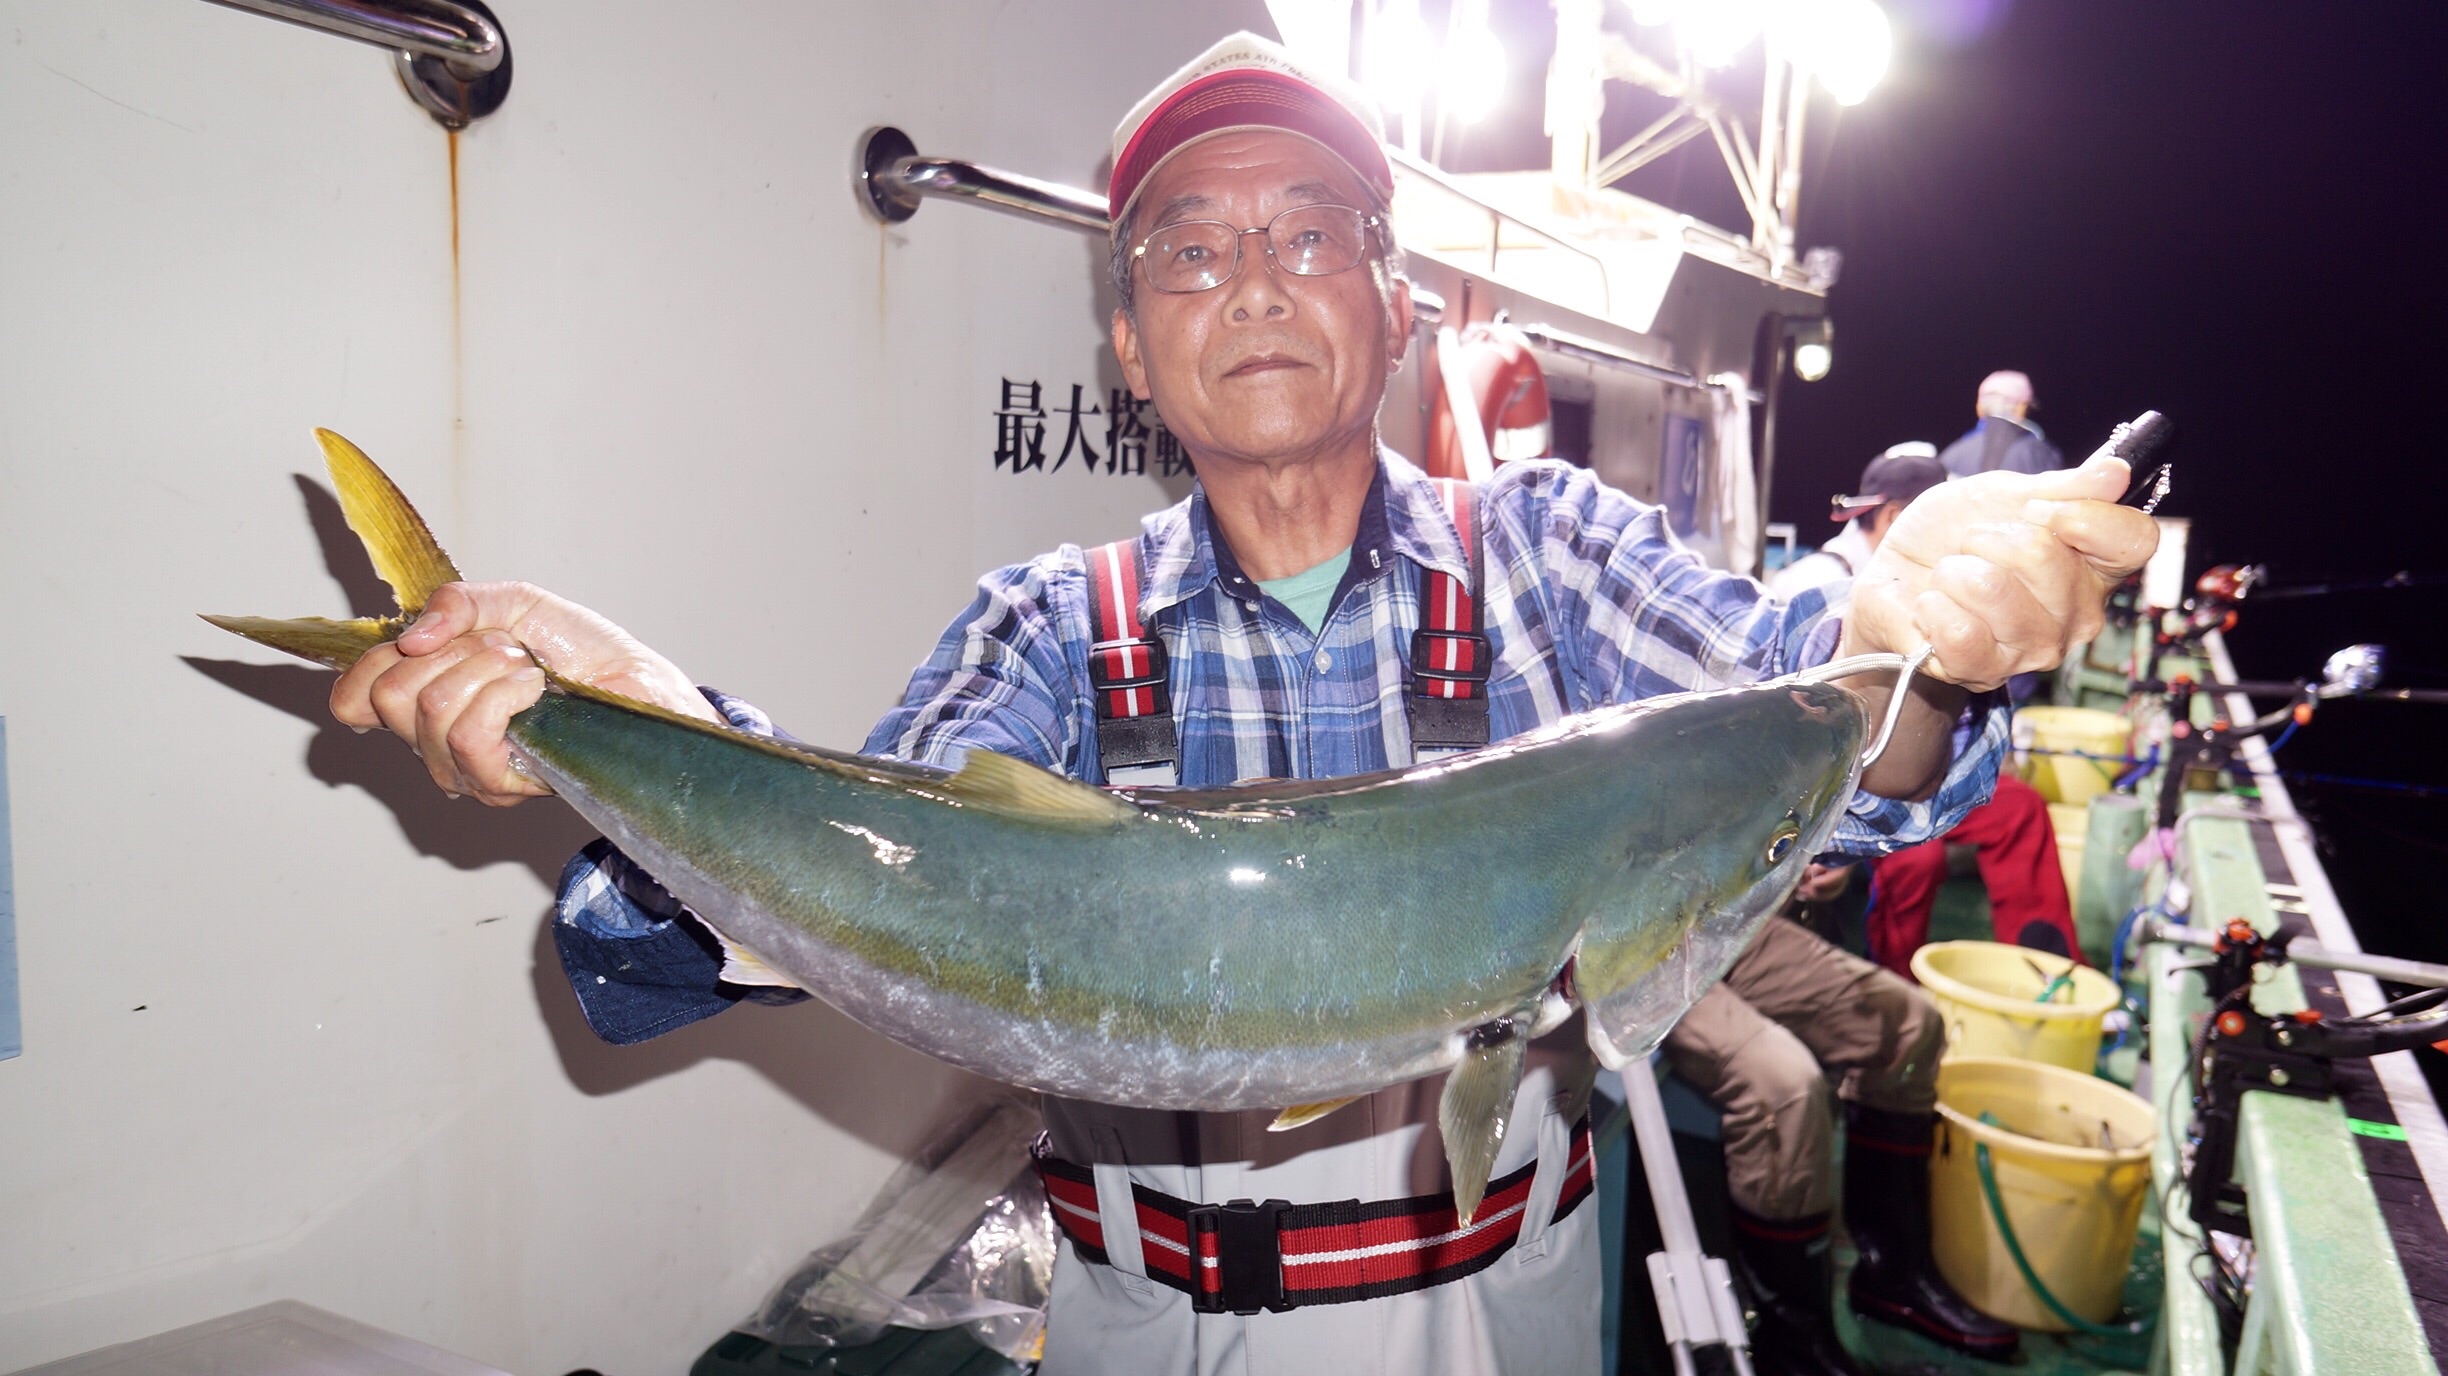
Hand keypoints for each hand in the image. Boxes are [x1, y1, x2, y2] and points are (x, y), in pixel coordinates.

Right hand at [329, 581, 716, 805]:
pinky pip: (469, 733)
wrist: (640, 685)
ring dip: (490, 670)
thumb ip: (456, 603)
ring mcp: (464, 768)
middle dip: (454, 652)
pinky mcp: (498, 785)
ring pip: (432, 710)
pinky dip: (506, 695)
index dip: (374, 665)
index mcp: (427, 696)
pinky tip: (537, 691)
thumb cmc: (582, 652)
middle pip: (389, 696)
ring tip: (531, 672)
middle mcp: (434, 741)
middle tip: (505, 650)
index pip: (354, 698)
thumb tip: (410, 639)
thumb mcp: (514, 604)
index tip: (426, 642)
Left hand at [1841, 452, 2160, 691]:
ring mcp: (2032, 649)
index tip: (2034, 507)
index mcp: (2094, 565)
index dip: (2082, 515)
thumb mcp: (2003, 494)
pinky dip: (1932, 607)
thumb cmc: (1952, 538)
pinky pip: (1961, 632)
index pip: (2134, 540)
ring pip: (1994, 591)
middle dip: (1990, 537)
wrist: (1893, 576)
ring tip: (1950, 577)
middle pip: (2048, 558)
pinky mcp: (1983, 671)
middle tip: (1972, 545)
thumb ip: (2061, 487)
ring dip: (1955, 570)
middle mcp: (2076, 615)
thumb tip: (2116, 472)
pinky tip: (1932, 607)